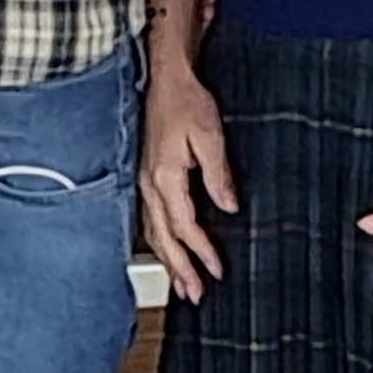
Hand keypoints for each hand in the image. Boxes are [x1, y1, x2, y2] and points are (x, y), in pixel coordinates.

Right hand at [143, 62, 239, 298]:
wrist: (164, 77)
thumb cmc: (186, 101)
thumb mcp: (210, 135)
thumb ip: (218, 174)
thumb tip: (229, 206)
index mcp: (165, 177)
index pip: (184, 225)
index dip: (201, 251)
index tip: (217, 270)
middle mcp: (149, 184)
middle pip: (163, 238)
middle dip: (180, 269)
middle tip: (195, 295)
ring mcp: (144, 181)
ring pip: (154, 232)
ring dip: (168, 260)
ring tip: (181, 284)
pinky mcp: (146, 176)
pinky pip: (150, 218)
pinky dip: (160, 241)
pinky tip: (168, 250)